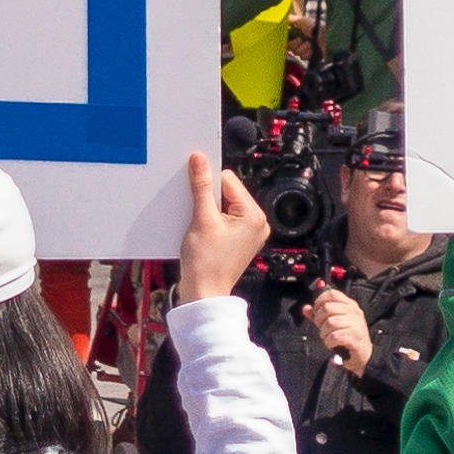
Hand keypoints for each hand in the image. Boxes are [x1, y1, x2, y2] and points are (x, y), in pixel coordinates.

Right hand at [174, 153, 266, 304]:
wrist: (203, 294)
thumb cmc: (206, 263)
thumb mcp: (202, 219)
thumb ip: (201, 186)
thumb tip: (199, 159)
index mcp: (254, 215)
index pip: (228, 180)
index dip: (208, 185)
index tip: (195, 196)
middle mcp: (257, 223)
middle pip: (227, 193)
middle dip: (208, 200)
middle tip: (198, 218)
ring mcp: (250, 233)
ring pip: (224, 206)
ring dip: (208, 211)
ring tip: (202, 229)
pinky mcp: (240, 240)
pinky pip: (224, 219)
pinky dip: (211, 222)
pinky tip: (203, 234)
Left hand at [306, 282, 371, 372]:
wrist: (363, 354)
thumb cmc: (347, 337)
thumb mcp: (334, 323)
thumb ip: (319, 315)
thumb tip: (306, 308)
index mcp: (350, 305)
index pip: (332, 294)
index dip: (319, 301)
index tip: (317, 312)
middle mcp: (354, 312)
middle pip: (328, 308)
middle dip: (319, 320)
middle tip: (322, 328)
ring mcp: (356, 324)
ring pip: (330, 323)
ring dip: (324, 333)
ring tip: (327, 337)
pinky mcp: (355, 338)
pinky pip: (334, 336)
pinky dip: (328, 342)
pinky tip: (331, 344)